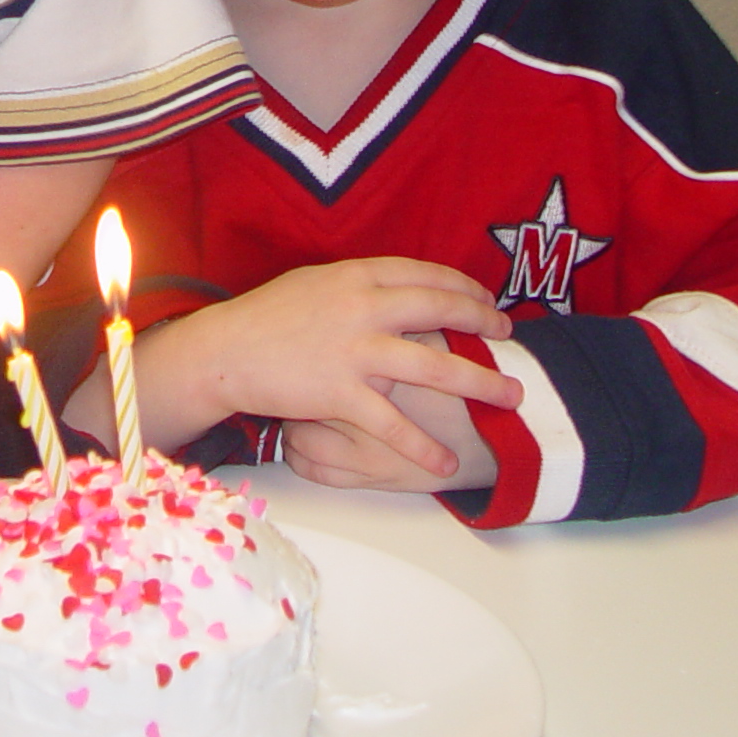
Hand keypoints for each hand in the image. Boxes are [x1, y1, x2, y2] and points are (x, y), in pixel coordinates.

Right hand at [136, 258, 521, 478]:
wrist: (226, 351)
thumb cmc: (267, 317)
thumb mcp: (315, 284)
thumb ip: (358, 286)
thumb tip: (397, 291)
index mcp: (356, 275)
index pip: (424, 273)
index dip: (463, 286)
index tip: (486, 300)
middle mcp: (363, 308)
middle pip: (440, 309)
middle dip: (483, 323)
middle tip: (509, 337)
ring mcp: (355, 352)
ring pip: (434, 368)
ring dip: (480, 383)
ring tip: (512, 398)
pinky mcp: (342, 394)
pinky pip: (393, 425)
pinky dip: (423, 447)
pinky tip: (447, 463)